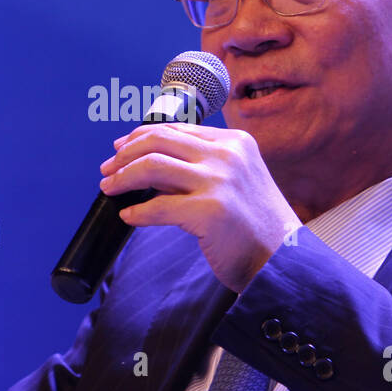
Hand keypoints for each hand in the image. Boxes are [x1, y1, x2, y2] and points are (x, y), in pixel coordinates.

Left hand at [99, 123, 302, 291]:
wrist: (284, 261)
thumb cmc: (256, 226)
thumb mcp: (234, 181)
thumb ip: (198, 168)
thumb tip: (148, 166)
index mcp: (234, 142)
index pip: (175, 129)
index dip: (140, 137)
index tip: (120, 149)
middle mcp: (228, 155)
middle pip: (157, 141)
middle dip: (124, 155)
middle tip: (107, 170)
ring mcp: (220, 182)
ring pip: (152, 167)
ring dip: (122, 178)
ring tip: (109, 189)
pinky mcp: (210, 212)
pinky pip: (157, 207)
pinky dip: (137, 212)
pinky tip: (128, 217)